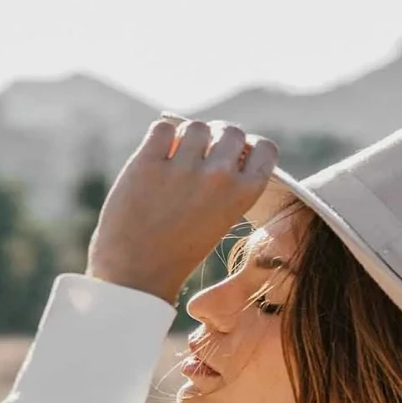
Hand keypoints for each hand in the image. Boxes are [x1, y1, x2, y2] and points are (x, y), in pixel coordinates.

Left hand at [85, 117, 278, 303]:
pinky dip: (160, 138)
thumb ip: (227, 185)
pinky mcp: (148, 164)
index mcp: (243, 194)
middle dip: (216, 139)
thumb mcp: (219, 220)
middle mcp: (219, 177)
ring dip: (186, 138)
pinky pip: (162, 128)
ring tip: (175, 161)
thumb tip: (220, 144)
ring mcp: (183, 169)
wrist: (136, 275)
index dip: (248, 147)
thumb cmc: (178, 250)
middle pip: (230, 131)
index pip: (265, 148)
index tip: (233, 156)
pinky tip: (155, 158)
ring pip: (195, 127)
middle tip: (199, 156)